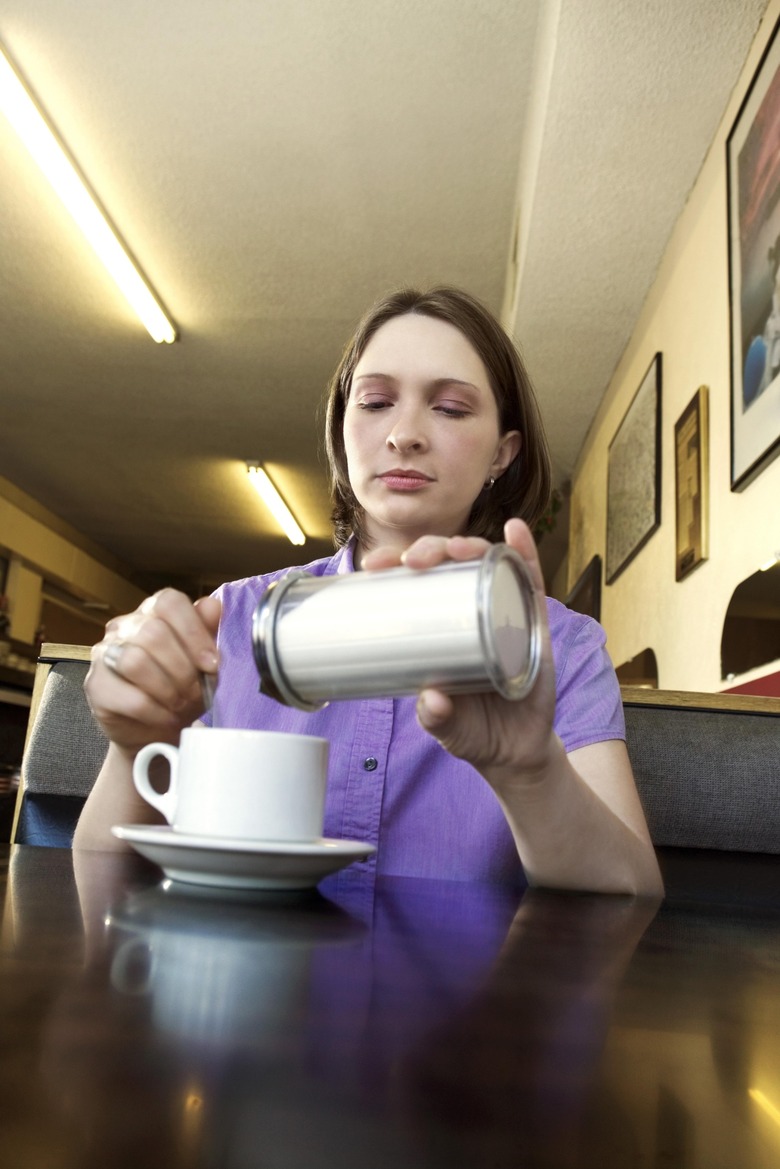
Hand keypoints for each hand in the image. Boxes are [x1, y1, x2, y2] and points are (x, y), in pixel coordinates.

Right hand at [84, 590, 220, 753]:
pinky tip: (167, 718)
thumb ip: (208, 631)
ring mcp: (105, 654)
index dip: (194, 632)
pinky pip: (128, 697)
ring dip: (167, 689)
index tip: (213, 664)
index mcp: (153, 612)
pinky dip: (155, 711)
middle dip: (183, 668)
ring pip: (135, 661)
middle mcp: (124, 626)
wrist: (154, 731)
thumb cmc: (181, 688)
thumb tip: (213, 605)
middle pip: (154, 632)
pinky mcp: (96, 686)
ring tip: (181, 705)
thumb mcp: (202, 662)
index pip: (168, 602)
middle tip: (196, 692)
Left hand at [362, 519, 556, 786]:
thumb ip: (438, 717)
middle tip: (413, 560)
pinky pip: (530, 583)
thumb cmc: (472, 730)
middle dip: (428, 551)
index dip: (392, 566)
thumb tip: (432, 701)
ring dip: (471, 547)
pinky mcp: (533, 623)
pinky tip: (515, 531)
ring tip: (458, 546)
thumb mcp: (447, 727)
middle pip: (446, 566)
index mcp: (436, 629)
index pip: (411, 585)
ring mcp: (501, 612)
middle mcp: (467, 612)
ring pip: (485, 566)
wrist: (516, 751)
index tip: (372, 567)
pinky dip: (524, 554)